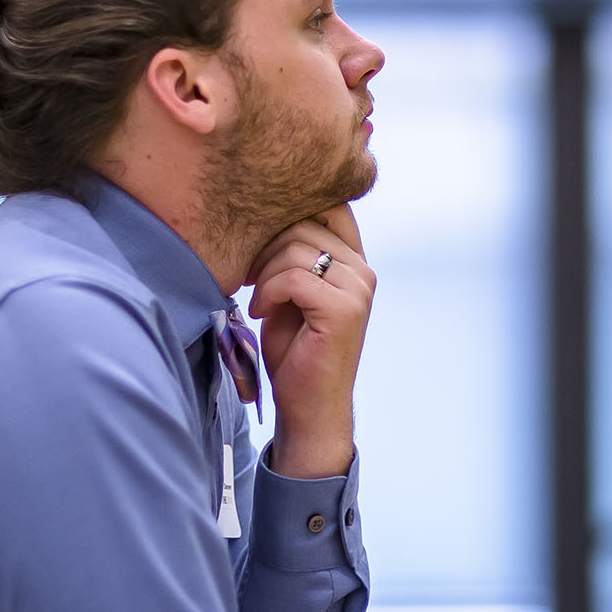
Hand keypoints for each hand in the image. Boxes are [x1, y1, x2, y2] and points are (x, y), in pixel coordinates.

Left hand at [243, 205, 374, 479]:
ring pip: (295, 249)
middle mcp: (362, 270)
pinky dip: (267, 292)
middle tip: (249, 278)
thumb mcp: (289, 291)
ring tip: (258, 299)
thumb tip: (260, 211)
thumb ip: (290, 252)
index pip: (327, 205)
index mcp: (352, 260)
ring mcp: (358, 289)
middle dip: (264, 248)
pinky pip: (293, 277)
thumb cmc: (293, 350)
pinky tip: (260, 312)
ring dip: (263, 274)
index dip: (285, 214)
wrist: (307, 405)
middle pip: (302, 224)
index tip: (258, 246)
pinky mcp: (345, 309)